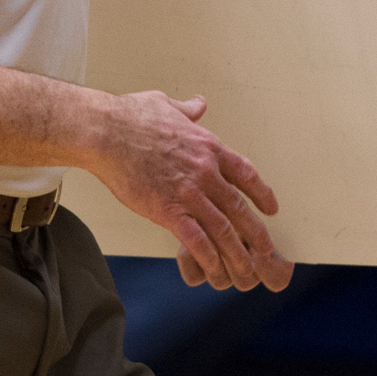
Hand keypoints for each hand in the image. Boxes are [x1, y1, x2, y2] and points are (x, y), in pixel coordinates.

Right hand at [96, 92, 291, 293]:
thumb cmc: (130, 116)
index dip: (262, 193)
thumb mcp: (166, 104)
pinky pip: (196, 240)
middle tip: (266, 252)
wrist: (105, 132)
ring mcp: (188, 193)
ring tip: (246, 272)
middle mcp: (205, 172)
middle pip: (239, 208)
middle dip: (257, 233)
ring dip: (237, 254)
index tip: (272, 208)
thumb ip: (188, 109)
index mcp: (208, 147)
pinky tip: (214, 271)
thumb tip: (199, 104)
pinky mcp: (167, 210)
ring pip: (223, 229)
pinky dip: (208, 258)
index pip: (246, 174)